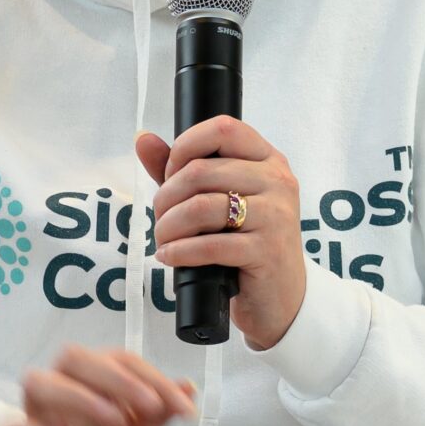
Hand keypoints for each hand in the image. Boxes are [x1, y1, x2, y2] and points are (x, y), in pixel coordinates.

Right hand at [3, 346, 193, 425]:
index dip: (153, 378)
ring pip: (40, 382)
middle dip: (116, 377)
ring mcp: (37, 412)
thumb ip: (160, 412)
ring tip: (114, 418)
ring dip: (79, 395)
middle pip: (76, 357)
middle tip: (149, 404)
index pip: (120, 361)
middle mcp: (62, 384)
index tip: (181, 406)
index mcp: (92, 376)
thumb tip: (188, 387)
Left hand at [137, 116, 306, 350]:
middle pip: (201, 171)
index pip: (223, 128)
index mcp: (268, 160)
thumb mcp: (218, 199)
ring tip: (163, 239)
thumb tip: (143, 139)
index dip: (184, 147)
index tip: (170, 174)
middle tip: (160, 217)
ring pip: (202, 207)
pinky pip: (210, 244)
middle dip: (166, 196)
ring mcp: (276, 215)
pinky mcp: (268, 251)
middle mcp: (277, 181)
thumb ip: (181, 168)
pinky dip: (180, 251)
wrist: (281, 297)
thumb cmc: (246, 243)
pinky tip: (170, 256)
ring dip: (169, 226)